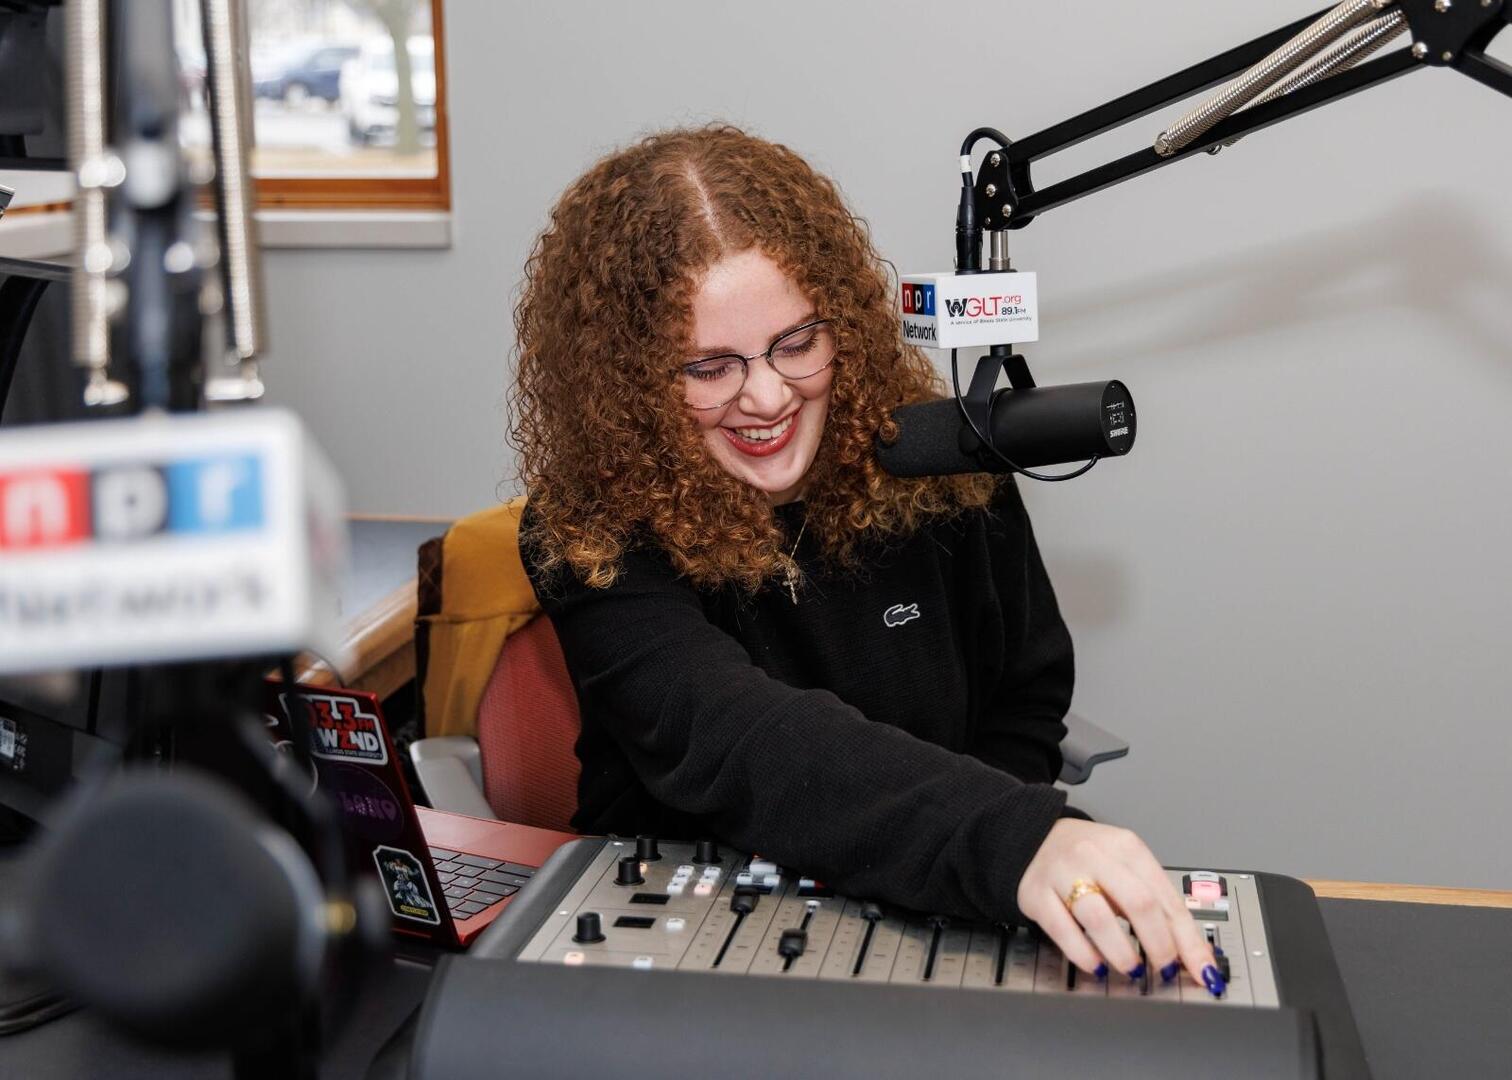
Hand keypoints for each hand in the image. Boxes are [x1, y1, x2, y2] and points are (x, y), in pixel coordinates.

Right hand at [1016, 818, 1221, 992]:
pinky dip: (1083, 953)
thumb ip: (1157, 905)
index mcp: (1127, 848)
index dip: (1188, 939)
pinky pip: (1062, 929)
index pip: (1167, 898)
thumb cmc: (1089, 859)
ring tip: (1132, 969)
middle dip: (1159, 945)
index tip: (1203, 969)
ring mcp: (1063, 873)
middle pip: (1138, 903)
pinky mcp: (1036, 894)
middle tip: (1165, 969)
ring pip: (1099, 917)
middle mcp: (1095, 856)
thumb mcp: (1127, 867)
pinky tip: (1096, 965)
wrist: (1033, 836)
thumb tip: (1193, 951)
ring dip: (1122, 952)